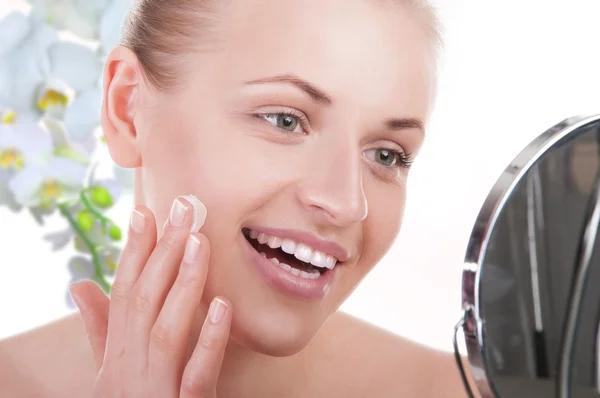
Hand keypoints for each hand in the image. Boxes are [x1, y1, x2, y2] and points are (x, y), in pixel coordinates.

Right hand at [70, 197, 232, 396]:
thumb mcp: (110, 374)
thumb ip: (101, 331)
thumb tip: (80, 285)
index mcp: (114, 358)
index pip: (123, 295)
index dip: (133, 252)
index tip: (145, 211)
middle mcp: (127, 371)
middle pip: (143, 303)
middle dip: (162, 253)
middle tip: (183, 208)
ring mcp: (152, 392)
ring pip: (165, 331)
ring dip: (181, 285)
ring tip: (199, 242)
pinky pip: (195, 375)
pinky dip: (207, 341)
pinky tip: (221, 306)